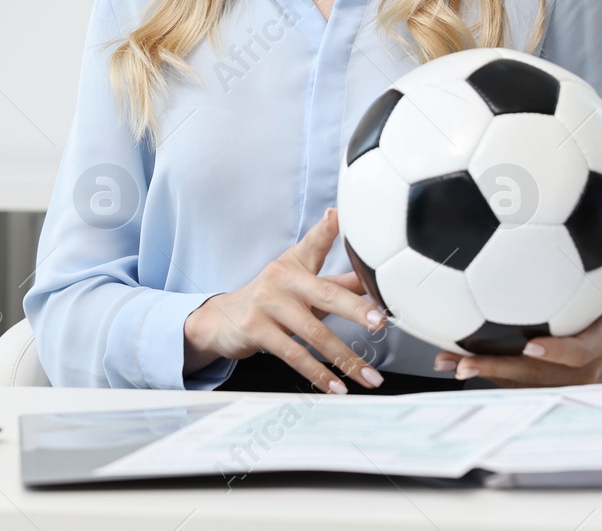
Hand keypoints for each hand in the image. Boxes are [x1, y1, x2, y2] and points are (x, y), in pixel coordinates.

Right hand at [183, 206, 387, 393]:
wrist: (220, 320)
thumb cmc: (272, 299)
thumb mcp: (301, 284)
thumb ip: (338, 283)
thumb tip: (375, 281)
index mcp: (295, 263)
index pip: (315, 242)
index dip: (327, 228)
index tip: (339, 215)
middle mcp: (282, 278)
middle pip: (326, 293)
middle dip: (357, 309)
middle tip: (381, 322)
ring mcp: (267, 304)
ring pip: (314, 334)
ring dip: (346, 359)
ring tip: (369, 376)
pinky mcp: (256, 330)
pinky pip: (293, 355)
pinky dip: (318, 374)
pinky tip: (336, 387)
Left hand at [434, 214, 601, 386]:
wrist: (601, 353)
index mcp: (592, 347)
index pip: (576, 353)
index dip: (557, 351)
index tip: (533, 343)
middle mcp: (566, 370)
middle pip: (533, 375)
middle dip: (501, 370)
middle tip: (469, 362)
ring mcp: (542, 379)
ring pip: (509, 380)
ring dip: (479, 371)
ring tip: (447, 362)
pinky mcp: (522, 380)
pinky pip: (496, 377)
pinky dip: (469, 366)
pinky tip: (441, 357)